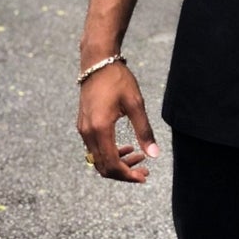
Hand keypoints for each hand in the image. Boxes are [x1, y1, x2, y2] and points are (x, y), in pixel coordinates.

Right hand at [76, 62, 159, 182]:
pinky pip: (95, 149)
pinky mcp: (83, 125)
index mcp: (100, 128)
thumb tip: (154, 154)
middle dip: (124, 173)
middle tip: (144, 171)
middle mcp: (88, 132)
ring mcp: (83, 130)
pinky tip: (126, 147)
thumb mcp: (135, 104)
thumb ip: (144, 130)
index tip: (144, 176)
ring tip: (139, 157)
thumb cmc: (117, 79)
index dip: (128, 175)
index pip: (112, 164)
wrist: (97, 62)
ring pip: (98, 160)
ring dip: (118, 163)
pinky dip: (109, 154)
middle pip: (103, 167)